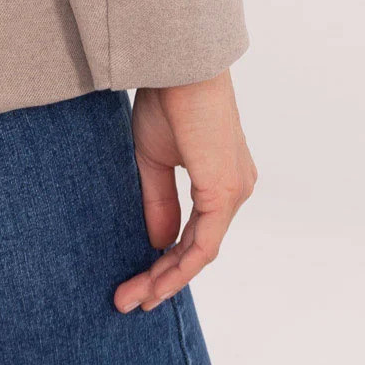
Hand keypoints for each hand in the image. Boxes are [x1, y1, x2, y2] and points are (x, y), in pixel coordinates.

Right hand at [112, 68, 255, 313]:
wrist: (179, 64)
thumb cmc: (167, 96)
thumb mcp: (154, 158)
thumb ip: (160, 202)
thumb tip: (158, 245)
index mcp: (222, 177)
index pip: (195, 232)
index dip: (166, 259)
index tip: (137, 279)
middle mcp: (236, 189)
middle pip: (199, 248)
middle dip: (162, 278)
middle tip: (129, 300)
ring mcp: (234, 192)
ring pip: (200, 251)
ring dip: (166, 278)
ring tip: (133, 297)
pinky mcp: (225, 193)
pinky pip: (204, 245)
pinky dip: (179, 267)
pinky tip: (154, 282)